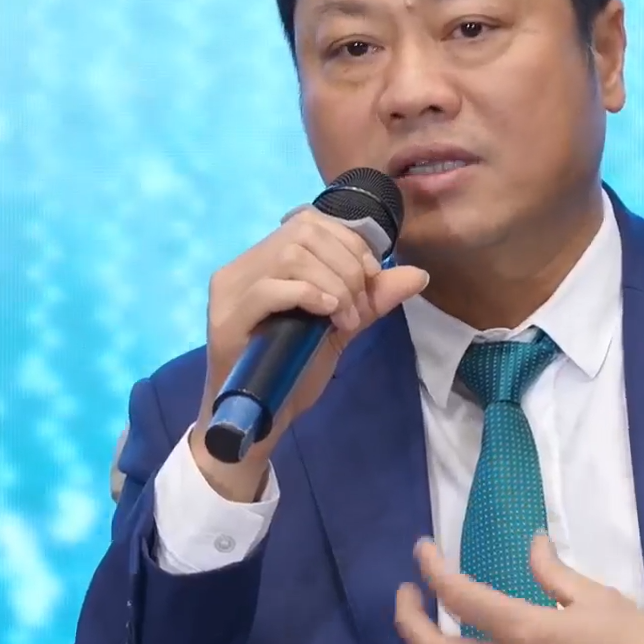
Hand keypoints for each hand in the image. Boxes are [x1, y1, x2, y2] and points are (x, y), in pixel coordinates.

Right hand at [193, 207, 429, 499]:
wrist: (262, 421)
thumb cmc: (293, 372)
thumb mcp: (340, 328)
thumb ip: (372, 299)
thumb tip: (419, 275)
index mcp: (265, 261)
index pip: (309, 222)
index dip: (349, 241)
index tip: (371, 276)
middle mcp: (242, 267)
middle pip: (302, 232)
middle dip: (345, 264)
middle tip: (357, 307)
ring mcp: (229, 290)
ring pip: (290, 256)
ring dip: (332, 284)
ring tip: (344, 319)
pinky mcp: (225, 318)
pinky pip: (269, 288)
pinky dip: (309, 295)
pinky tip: (328, 316)